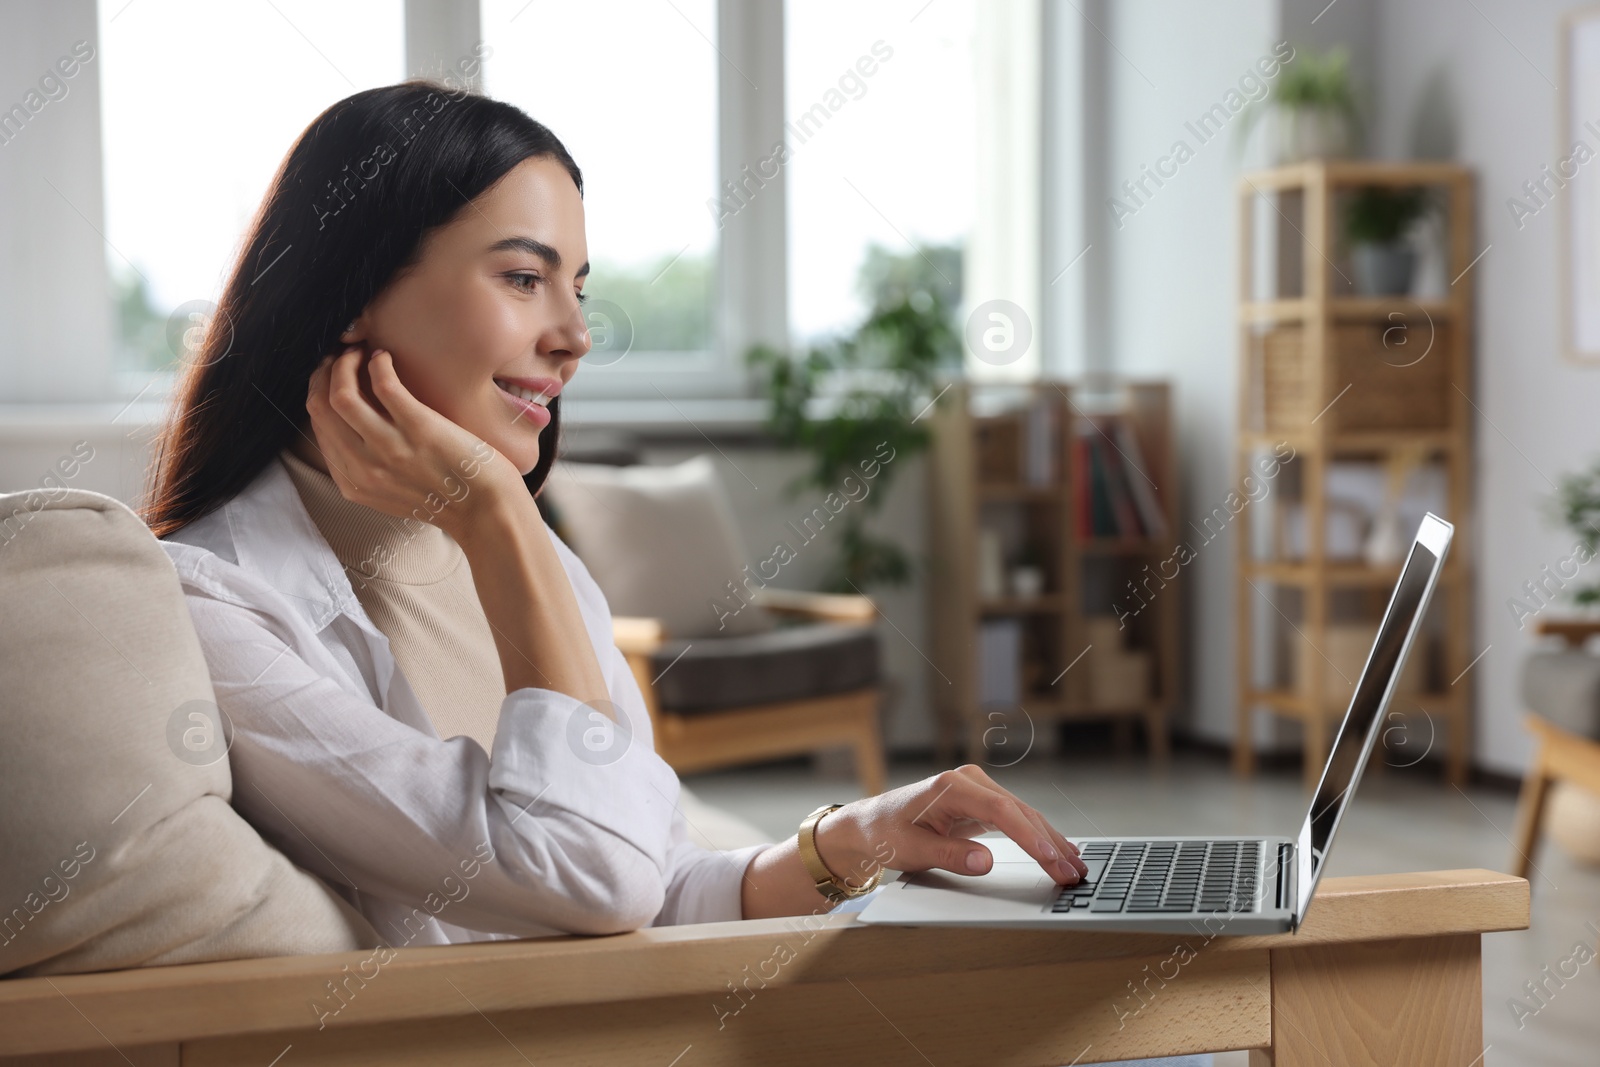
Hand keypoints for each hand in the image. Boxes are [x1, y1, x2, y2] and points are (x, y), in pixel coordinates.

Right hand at [303, 346, 523, 541]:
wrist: (488, 511)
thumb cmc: (449, 499)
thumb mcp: (392, 495)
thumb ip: (367, 470)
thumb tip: (354, 430)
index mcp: (354, 483)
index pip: (319, 427)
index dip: (320, 393)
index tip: (332, 376)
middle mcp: (364, 468)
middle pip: (320, 407)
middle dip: (324, 374)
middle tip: (340, 357)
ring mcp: (390, 448)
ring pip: (341, 394)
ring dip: (345, 364)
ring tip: (359, 353)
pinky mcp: (419, 428)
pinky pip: (383, 385)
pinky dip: (379, 364)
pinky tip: (385, 359)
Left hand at [816, 764, 1088, 886]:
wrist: (869, 824)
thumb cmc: (885, 833)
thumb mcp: (911, 849)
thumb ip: (950, 855)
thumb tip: (986, 862)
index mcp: (951, 786)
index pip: (1001, 811)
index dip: (1028, 835)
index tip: (1049, 857)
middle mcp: (969, 781)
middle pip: (1019, 811)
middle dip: (1049, 844)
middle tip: (1073, 872)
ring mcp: (978, 790)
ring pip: (1023, 814)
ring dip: (1050, 841)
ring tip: (1075, 866)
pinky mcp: (981, 803)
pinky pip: (1016, 819)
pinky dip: (1037, 836)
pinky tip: (1058, 850)